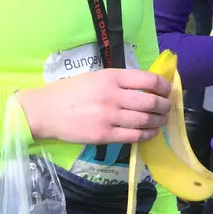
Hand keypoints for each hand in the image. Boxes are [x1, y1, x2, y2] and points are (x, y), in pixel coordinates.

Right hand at [16, 68, 171, 144]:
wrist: (45, 111)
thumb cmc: (69, 92)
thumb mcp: (95, 77)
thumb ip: (119, 81)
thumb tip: (145, 86)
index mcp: (111, 77)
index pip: (148, 79)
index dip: (163, 86)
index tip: (167, 90)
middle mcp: (113, 95)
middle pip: (151, 102)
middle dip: (165, 106)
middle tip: (167, 108)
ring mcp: (109, 116)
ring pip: (145, 120)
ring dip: (159, 121)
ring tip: (161, 120)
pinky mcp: (105, 135)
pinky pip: (134, 136)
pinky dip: (147, 135)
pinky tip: (150, 132)